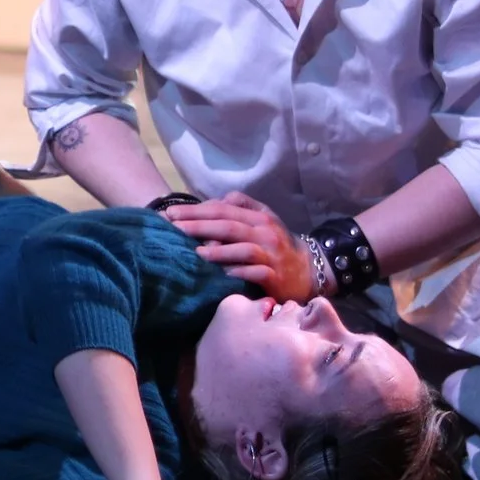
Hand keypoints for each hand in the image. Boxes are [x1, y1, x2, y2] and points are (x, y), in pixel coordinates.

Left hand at [163, 191, 313, 301]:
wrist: (309, 271)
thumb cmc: (276, 244)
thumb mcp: (262, 219)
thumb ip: (240, 207)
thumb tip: (211, 202)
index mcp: (259, 216)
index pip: (223, 208)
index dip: (196, 210)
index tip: (171, 214)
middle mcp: (265, 232)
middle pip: (228, 225)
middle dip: (198, 225)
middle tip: (173, 228)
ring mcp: (271, 254)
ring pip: (242, 248)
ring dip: (218, 251)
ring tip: (194, 252)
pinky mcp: (275, 276)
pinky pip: (255, 272)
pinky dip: (238, 272)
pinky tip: (221, 274)